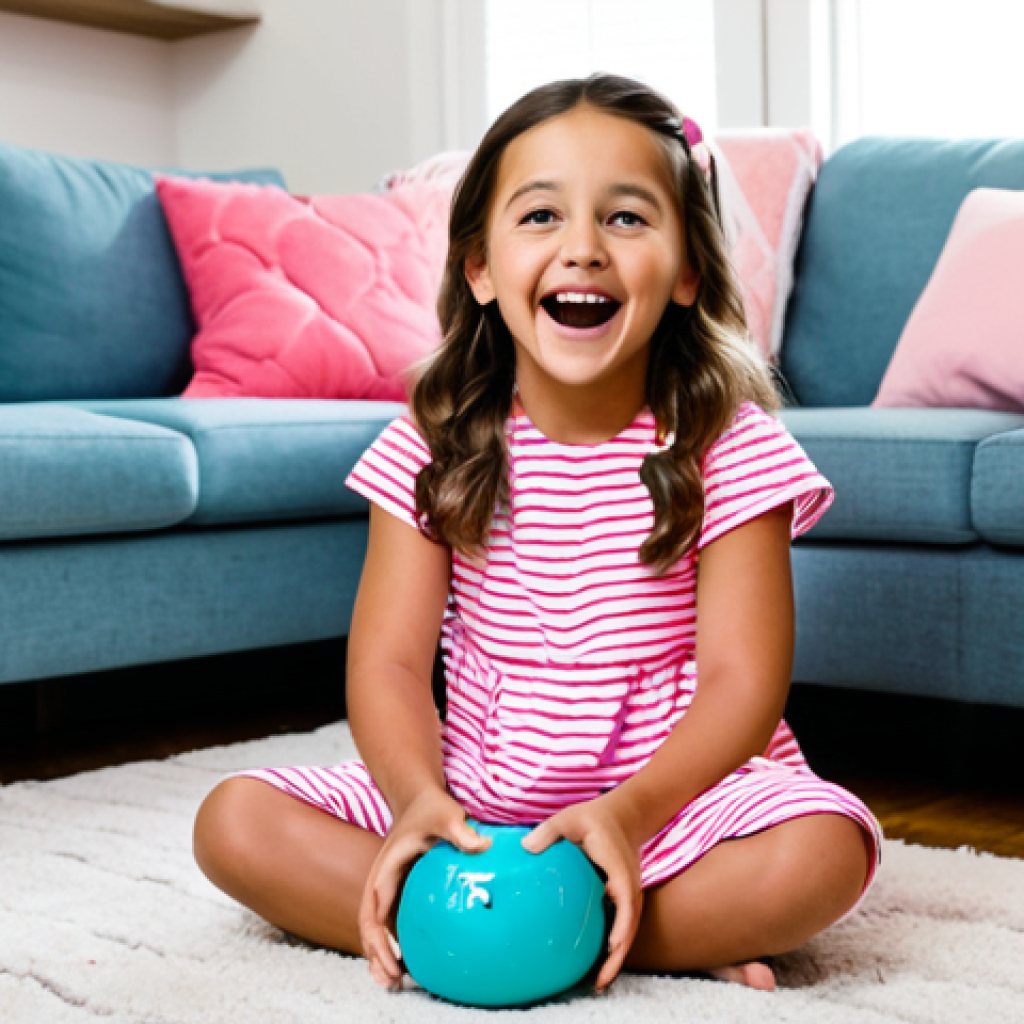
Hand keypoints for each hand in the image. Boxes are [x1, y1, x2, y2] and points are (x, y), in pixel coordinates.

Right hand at [358, 787, 491, 990]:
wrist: (420, 796)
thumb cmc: (432, 806)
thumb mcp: (447, 814)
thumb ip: (461, 831)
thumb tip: (483, 847)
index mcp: (386, 866)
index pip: (375, 908)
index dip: (379, 938)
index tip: (393, 961)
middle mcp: (381, 879)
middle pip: (368, 924)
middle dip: (376, 954)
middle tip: (392, 982)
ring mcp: (387, 885)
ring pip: (375, 926)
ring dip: (379, 953)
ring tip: (394, 982)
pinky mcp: (397, 889)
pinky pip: (388, 920)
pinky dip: (390, 942)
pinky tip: (404, 962)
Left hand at [521, 794, 642, 993]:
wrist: (624, 815)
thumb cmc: (593, 818)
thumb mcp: (569, 819)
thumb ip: (548, 832)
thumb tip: (525, 848)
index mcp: (617, 868)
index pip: (626, 899)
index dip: (622, 924)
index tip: (611, 944)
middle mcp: (629, 884)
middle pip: (630, 925)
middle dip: (618, 955)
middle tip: (599, 981)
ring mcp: (630, 893)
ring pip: (628, 930)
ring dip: (616, 957)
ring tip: (598, 982)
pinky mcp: (625, 897)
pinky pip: (623, 925)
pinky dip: (614, 945)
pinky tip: (599, 962)